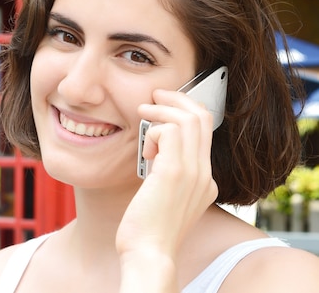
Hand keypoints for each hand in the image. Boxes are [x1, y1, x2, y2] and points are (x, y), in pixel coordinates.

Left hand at [116, 89, 218, 290]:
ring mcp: (193, 172)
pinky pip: (168, 131)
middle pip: (202, 116)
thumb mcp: (164, 195)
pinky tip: (144, 152)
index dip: (184, 110)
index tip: (162, 106)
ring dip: (161, 109)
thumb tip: (155, 151)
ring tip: (143, 113)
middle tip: (154, 95)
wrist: (149, 253)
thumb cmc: (149, 228)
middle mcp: (204, 173)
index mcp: (205, 178)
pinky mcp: (174, 173)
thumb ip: (167, 173)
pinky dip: (153, 131)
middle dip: (176, 97)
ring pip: (187, 118)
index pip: (206, 129)